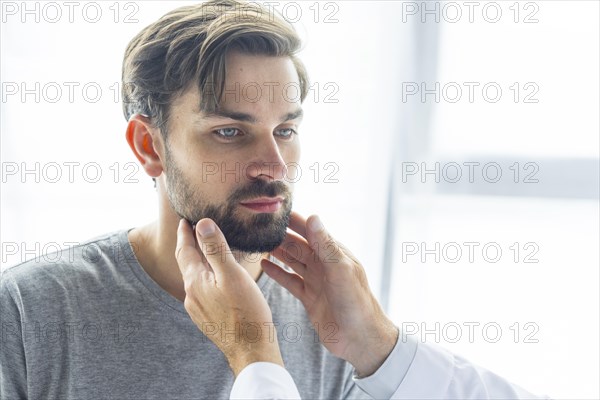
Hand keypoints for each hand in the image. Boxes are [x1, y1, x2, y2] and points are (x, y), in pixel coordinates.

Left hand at [175, 218, 283, 376]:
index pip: (184, 250)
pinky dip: (207, 278)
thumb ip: (216, 249)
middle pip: (187, 264)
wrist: (251, 350)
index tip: (184, 220)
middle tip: (192, 230)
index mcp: (195, 282)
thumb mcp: (232, 274)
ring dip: (199, 262)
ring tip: (207, 251)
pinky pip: (203, 291)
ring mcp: (198, 309)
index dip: (184, 233)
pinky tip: (218, 279)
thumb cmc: (246, 312)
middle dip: (189, 246)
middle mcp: (191, 295)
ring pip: (196, 278)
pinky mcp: (208, 318)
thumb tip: (202, 224)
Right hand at [261, 211, 398, 376]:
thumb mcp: (340, 269)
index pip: (312, 231)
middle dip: (281, 236)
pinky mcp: (309, 298)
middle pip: (299, 246)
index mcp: (335, 254)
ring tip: (259, 242)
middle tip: (260, 227)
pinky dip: (277, 273)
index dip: (295, 221)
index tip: (276, 211)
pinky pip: (290, 281)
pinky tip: (264, 265)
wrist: (359, 338)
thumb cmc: (356, 302)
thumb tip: (313, 217)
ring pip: (293, 262)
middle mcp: (325, 265)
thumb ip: (325, 244)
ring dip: (278, 252)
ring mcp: (317, 281)